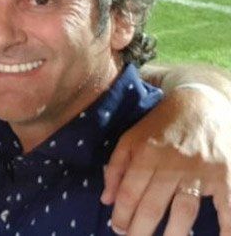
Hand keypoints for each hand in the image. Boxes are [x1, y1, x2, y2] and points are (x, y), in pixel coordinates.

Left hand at [101, 86, 230, 234]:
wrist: (201, 103)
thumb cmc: (161, 124)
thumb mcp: (131, 138)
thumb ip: (116, 167)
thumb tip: (107, 200)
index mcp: (146, 153)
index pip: (129, 193)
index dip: (122, 215)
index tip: (117, 229)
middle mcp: (171, 163)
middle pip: (153, 206)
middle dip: (140, 230)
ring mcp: (200, 170)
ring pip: (184, 210)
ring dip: (173, 233)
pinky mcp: (224, 174)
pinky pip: (226, 205)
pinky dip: (226, 226)